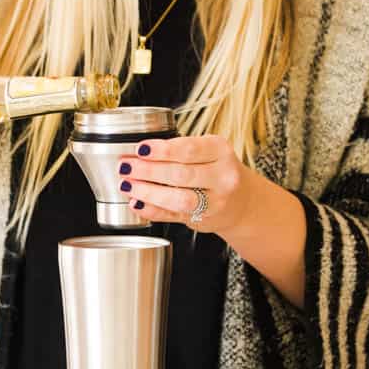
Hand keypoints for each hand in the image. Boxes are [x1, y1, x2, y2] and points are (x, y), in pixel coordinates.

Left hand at [116, 134, 259, 234]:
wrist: (242, 202)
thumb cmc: (216, 170)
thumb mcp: (208, 151)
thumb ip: (179, 149)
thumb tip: (138, 152)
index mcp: (221, 151)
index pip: (189, 149)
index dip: (161, 150)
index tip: (140, 149)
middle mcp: (222, 177)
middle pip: (181, 174)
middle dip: (148, 171)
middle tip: (126, 167)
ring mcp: (214, 202)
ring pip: (179, 199)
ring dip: (148, 192)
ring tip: (127, 185)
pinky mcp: (203, 220)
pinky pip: (173, 216)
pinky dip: (152, 210)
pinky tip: (136, 203)